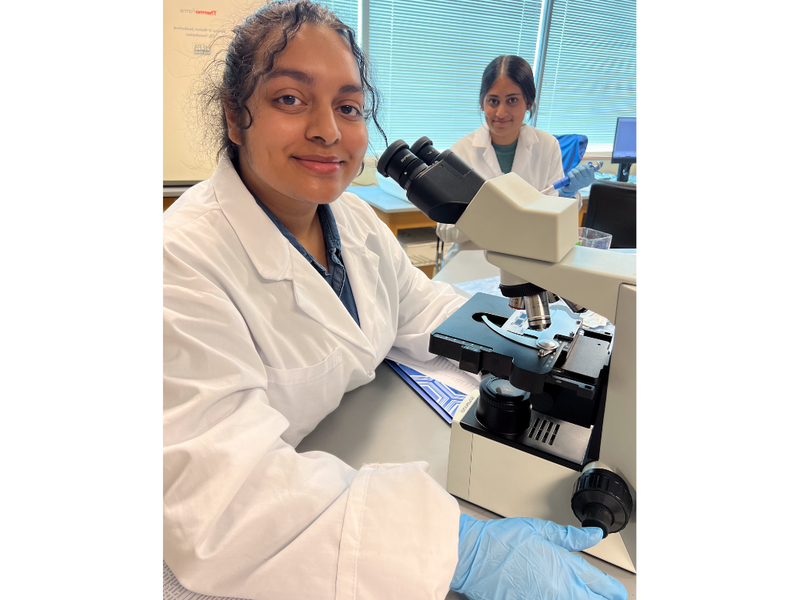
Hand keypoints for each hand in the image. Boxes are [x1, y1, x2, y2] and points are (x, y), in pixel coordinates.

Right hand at [450, 514, 626, 599]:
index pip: (600, 584)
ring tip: (588, 597)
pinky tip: (562, 598)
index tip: (618, 591)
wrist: (473, 557)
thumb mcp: (539, 530)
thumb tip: (593, 535)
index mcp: (564, 567)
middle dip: (605, 598)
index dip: (613, 590)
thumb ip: (569, 536)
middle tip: (612, 596)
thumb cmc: (500, 541)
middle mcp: (559, 590)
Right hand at [559, 164, 595, 196]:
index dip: (570, 174)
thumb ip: (564, 187)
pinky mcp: (592, 174)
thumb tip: (561, 186)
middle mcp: (583, 182)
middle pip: (577, 172)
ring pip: (582, 169)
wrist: (585, 184)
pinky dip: (585, 165)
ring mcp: (588, 178)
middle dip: (574, 170)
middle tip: (573, 170)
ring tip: (578, 168)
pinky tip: (583, 167)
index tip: (569, 173)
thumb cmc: (575, 184)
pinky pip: (589, 168)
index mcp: (577, 185)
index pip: (572, 177)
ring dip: (579, 167)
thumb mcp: (569, 188)